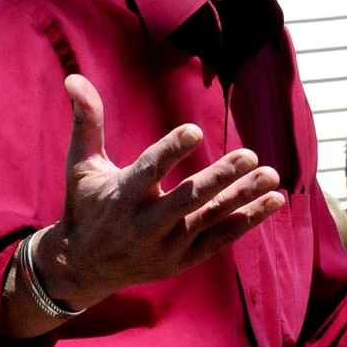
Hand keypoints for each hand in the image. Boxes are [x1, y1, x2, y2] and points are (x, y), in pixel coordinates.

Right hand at [28, 74, 283, 313]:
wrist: (83, 268)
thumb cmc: (85, 205)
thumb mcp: (80, 164)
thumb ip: (86, 121)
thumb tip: (74, 78)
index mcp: (121, 196)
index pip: (149, 171)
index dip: (171, 151)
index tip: (195, 130)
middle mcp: (145, 225)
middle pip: (188, 199)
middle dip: (219, 178)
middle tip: (250, 155)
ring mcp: (166, 246)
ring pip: (210, 218)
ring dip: (243, 198)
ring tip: (272, 175)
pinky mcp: (182, 260)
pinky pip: (219, 239)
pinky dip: (246, 221)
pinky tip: (272, 201)